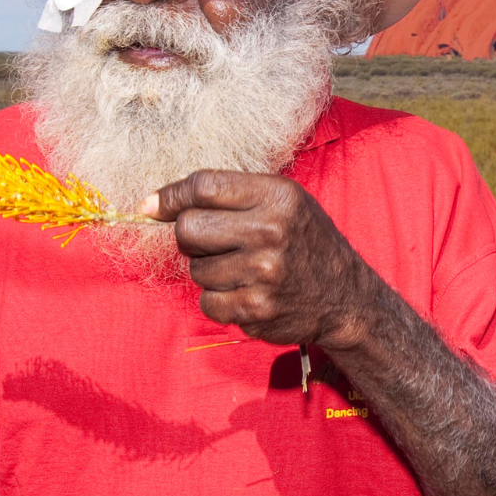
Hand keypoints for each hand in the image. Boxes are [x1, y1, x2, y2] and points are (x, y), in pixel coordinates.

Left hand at [141, 171, 372, 347]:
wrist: (345, 298)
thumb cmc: (304, 242)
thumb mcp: (282, 202)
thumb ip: (228, 196)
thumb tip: (150, 206)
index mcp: (277, 196)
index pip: (203, 186)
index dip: (171, 196)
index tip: (154, 207)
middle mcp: (271, 232)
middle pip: (188, 228)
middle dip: (190, 237)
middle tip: (212, 243)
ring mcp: (264, 273)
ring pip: (195, 269)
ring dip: (210, 272)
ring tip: (242, 270)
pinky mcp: (256, 309)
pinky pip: (207, 302)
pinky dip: (220, 300)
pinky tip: (246, 293)